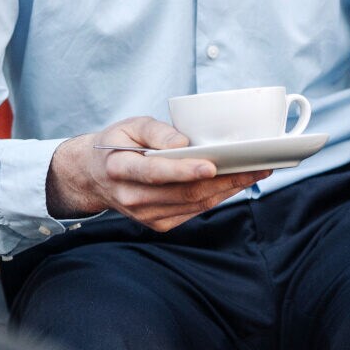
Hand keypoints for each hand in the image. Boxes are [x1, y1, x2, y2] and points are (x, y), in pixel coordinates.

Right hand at [45, 116, 269, 230]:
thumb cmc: (117, 144)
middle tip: (255, 165)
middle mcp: (131, 197)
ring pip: (193, 205)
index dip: (184, 170)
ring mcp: (145, 215)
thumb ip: (156, 131)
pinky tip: (236, 184)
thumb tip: (185, 143)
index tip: (212, 164)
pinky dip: (217, 198)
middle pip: (183, 192)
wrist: (94, 177)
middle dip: (224, 180)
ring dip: (228, 190)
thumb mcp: (130, 125)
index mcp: (119, 168)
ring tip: (255, 172)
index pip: (154, 172)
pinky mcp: (158, 224)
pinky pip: (193, 212)